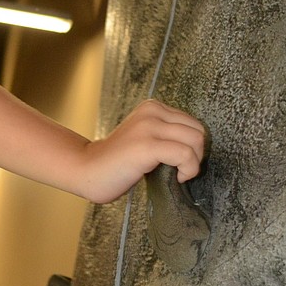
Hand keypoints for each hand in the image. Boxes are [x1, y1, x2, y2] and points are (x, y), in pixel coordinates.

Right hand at [78, 99, 206, 204]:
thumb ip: (166, 134)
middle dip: (197, 154)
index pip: (193, 123)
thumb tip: (199, 145)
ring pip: (195, 141)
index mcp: (152, 107)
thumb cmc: (118, 162)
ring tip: (178, 174)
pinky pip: (184, 155)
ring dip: (194, 163)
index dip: (194, 146)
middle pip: (198, 131)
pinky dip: (188, 170)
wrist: (87, 170)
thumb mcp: (144, 137)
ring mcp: (148, 127)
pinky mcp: (147, 145)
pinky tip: (177, 179)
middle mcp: (152, 111)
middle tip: (181, 170)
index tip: (180, 163)